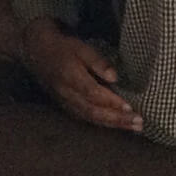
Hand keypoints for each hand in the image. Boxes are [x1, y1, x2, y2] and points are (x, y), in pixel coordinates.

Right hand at [23, 19, 141, 132]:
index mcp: (71, 77)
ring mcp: (66, 102)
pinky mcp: (66, 106)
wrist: (37, 53)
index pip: (94, 94)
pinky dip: (103, 123)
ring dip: (113, 125)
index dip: (111, 102)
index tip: (130, 107)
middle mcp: (67, 94)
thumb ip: (97, 62)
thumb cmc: (63, 47)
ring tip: (134, 127)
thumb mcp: (81, 47)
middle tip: (139, 123)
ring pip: (91, 118)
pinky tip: (117, 125)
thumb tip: (115, 77)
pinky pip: (85, 118)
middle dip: (117, 119)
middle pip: (94, 111)